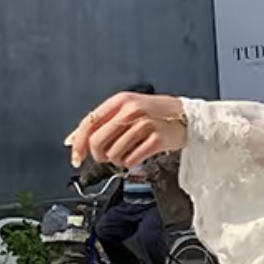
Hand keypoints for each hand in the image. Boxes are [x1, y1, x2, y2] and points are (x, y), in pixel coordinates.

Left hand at [66, 91, 187, 169]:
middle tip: (105, 158)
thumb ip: (104, 121)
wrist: (189, 117)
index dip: (79, 143)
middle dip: (98, 155)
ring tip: (126, 155)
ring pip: (114, 153)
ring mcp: (145, 124)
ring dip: (117, 160)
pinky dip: (130, 163)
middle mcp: (131, 110)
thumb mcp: (129, 108)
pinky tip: (136, 157)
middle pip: (98, 141)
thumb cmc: (157, 114)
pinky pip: (132, 159)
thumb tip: (75, 139)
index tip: (76, 157)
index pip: (89, 123)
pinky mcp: (157, 139)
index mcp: (120, 100)